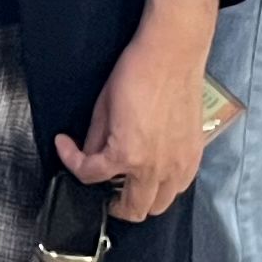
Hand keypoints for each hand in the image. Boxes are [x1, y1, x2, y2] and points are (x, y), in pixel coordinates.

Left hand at [56, 1, 209, 223]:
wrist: (173, 52)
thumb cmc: (137, 72)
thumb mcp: (103, 106)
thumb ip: (95, 139)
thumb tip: (92, 155)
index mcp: (127, 155)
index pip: (91, 176)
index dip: (72, 162)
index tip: (66, 146)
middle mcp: (156, 168)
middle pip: (132, 209)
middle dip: (111, 203)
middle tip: (102, 186)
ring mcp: (179, 164)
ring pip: (159, 205)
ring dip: (141, 199)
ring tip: (129, 182)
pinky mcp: (194, 155)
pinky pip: (179, 186)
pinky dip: (164, 186)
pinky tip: (154, 170)